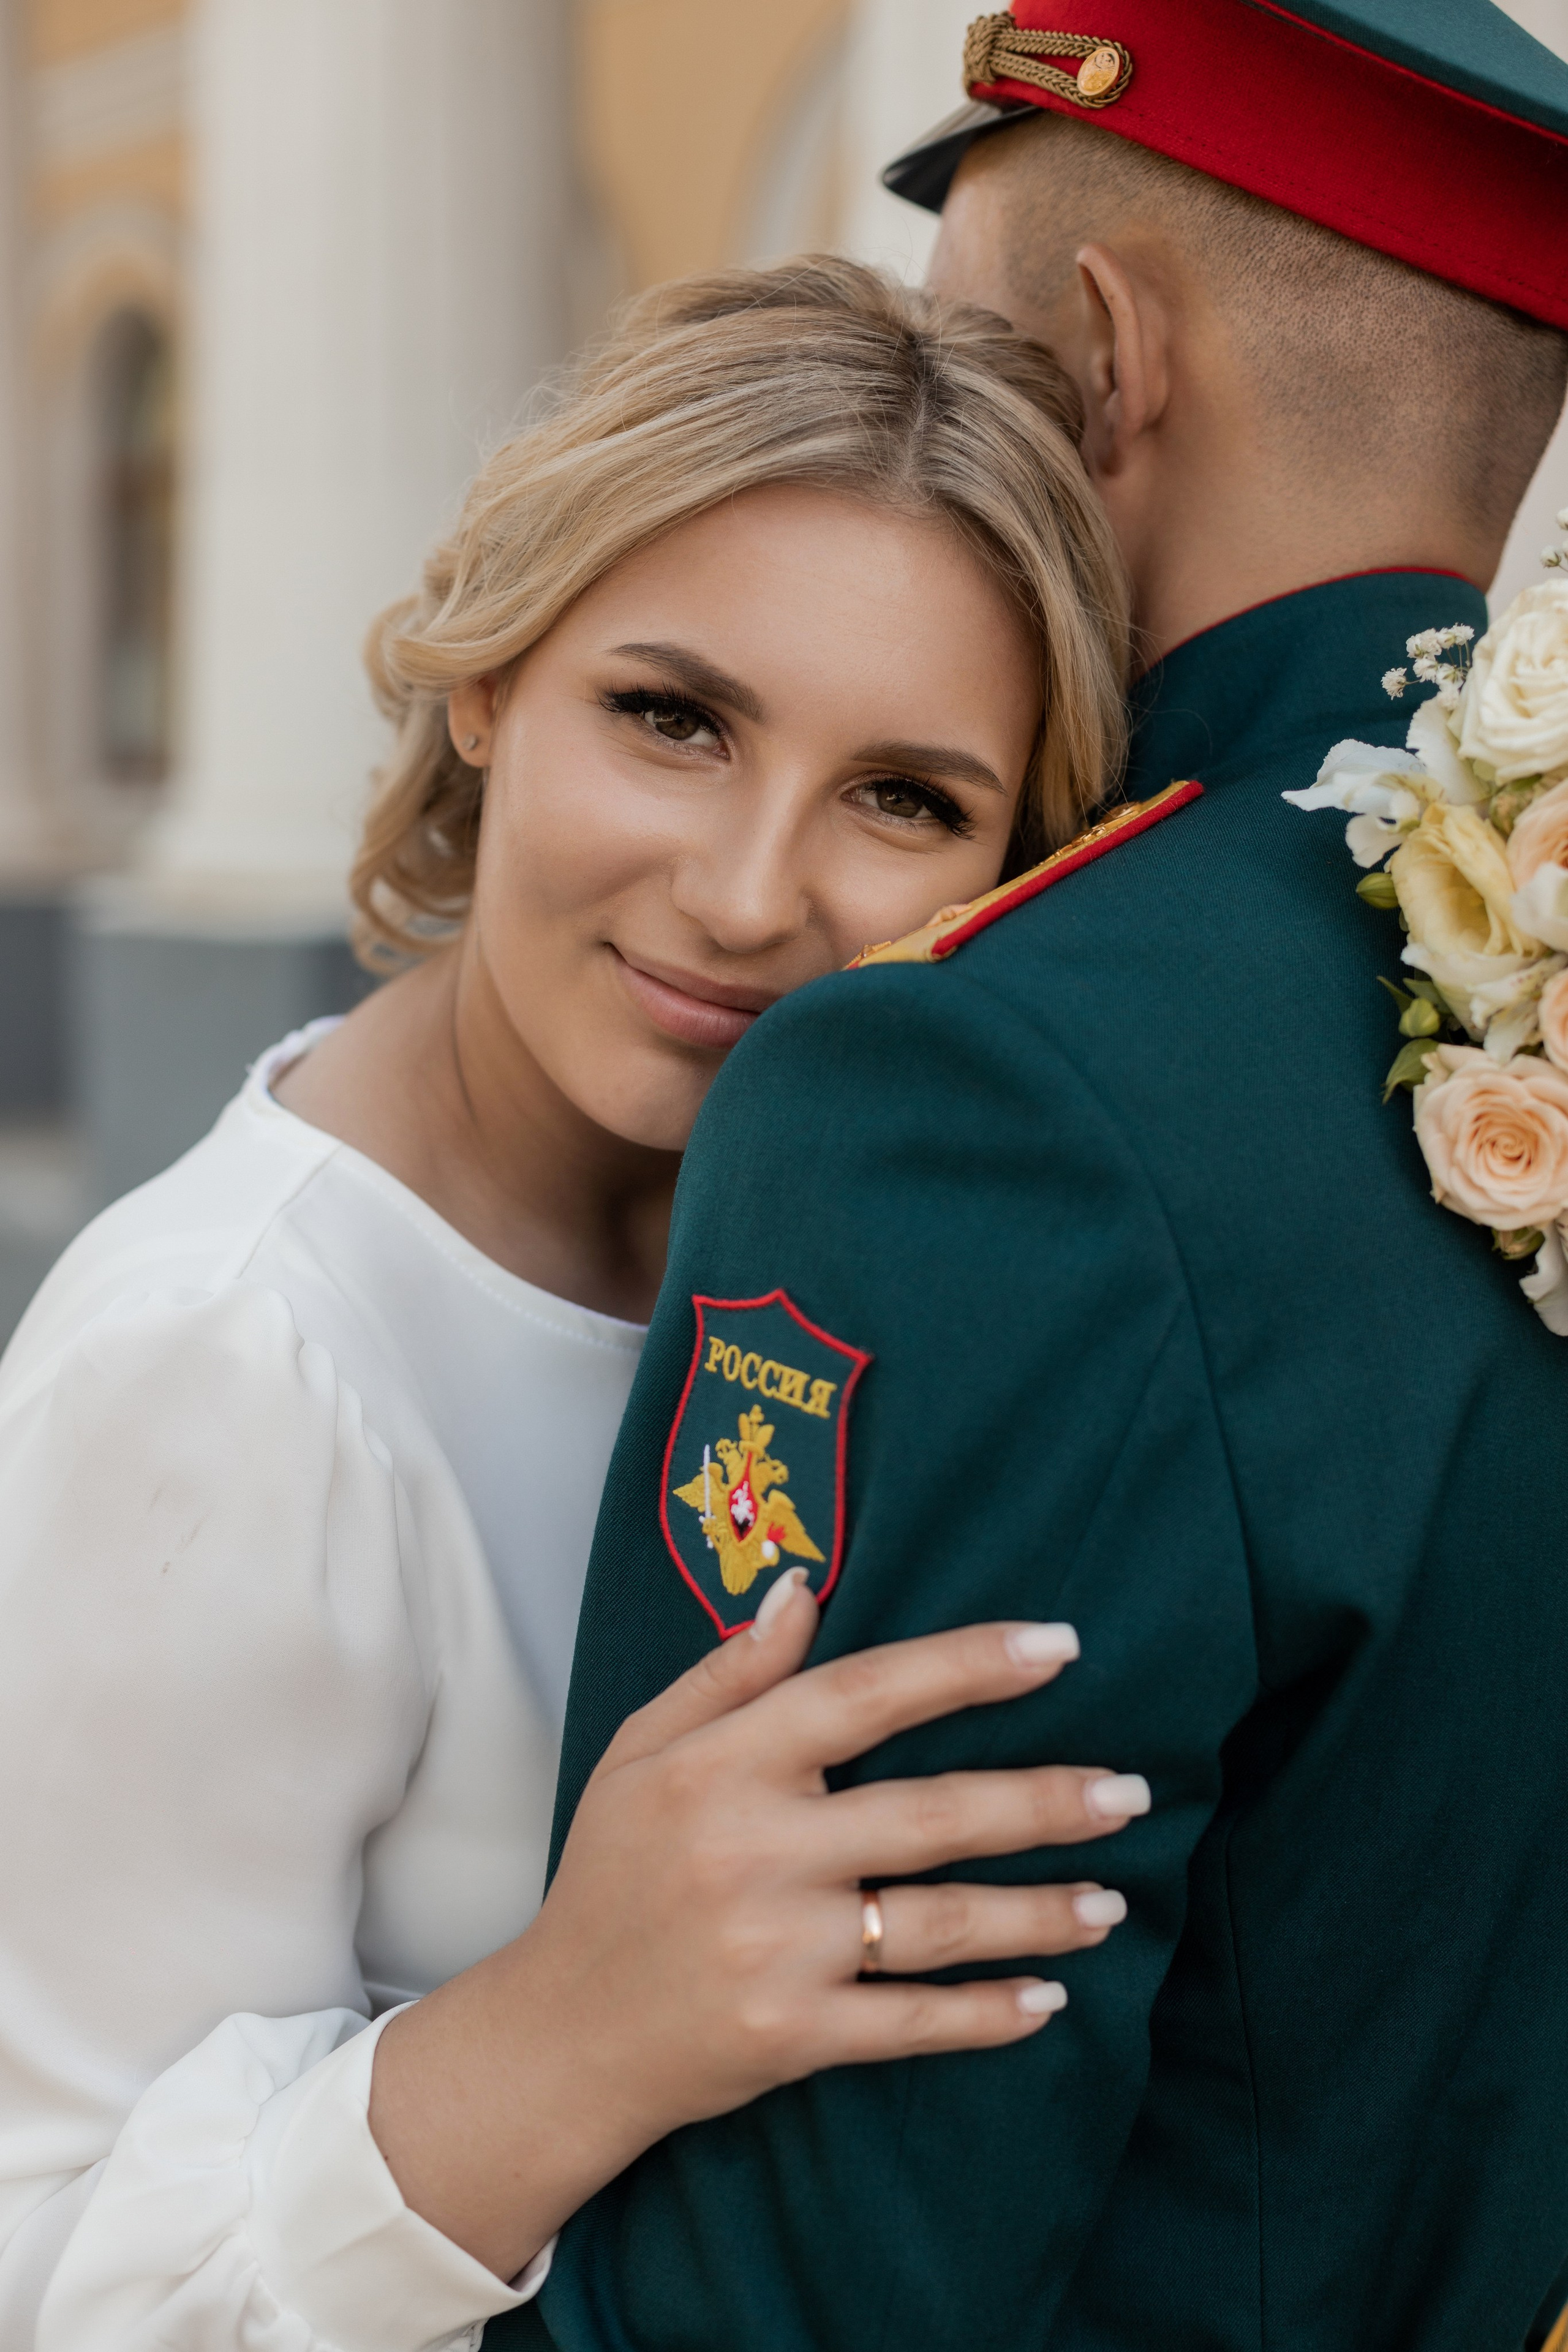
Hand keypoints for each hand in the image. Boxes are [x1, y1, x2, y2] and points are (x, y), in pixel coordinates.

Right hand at [369, 1571, 1147, 2282]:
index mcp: (718, 1766)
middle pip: (930, 1814)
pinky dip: (988, 2014)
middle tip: (1133, 1789)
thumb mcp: (641, 1750)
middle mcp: (753, 1852)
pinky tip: (1051, 1997)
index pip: (864, 1694)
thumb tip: (802, 1587)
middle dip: (1044, 1799)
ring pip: (939, 1923)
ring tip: (1115, 1900)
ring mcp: (776, 1950)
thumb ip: (729, 1672)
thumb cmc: (612, 1873)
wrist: (562, 2033)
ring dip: (1040, 1912)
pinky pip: (913, 2023)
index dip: (967, 1664)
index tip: (1059, 1645)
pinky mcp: (790, 2036)